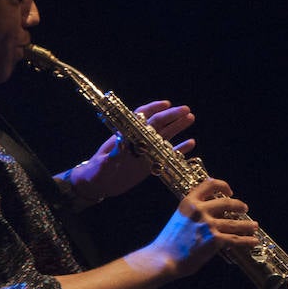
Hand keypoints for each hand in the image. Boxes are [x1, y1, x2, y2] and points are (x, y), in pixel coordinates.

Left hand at [68, 101, 195, 201]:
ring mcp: (145, 151)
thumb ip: (113, 155)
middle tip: (186, 110)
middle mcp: (138, 141)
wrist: (98, 185)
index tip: (166, 104)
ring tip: (190, 118)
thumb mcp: (103, 163)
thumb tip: (121, 143)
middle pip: (157, 125)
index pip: (141, 117)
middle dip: (171, 116)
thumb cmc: (97, 171)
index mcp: (126, 136)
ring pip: (164, 136)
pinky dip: (179, 149)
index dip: (153, 109)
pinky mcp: (150, 164)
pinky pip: (167, 154)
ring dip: (177, 127)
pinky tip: (191, 143)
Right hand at [129, 177, 259, 279]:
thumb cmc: (168, 242)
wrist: (163, 258)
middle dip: (239, 205)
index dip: (223, 186)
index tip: (229, 191)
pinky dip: (247, 240)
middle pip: (227, 202)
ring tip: (254, 226)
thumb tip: (209, 212)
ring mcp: (209, 225)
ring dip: (247, 224)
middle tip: (244, 208)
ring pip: (235, 222)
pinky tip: (253, 241)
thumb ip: (192, 212)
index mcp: (189, 202)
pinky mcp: (215, 240)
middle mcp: (200, 210)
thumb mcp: (178, 218)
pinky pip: (236, 239)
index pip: (210, 184)